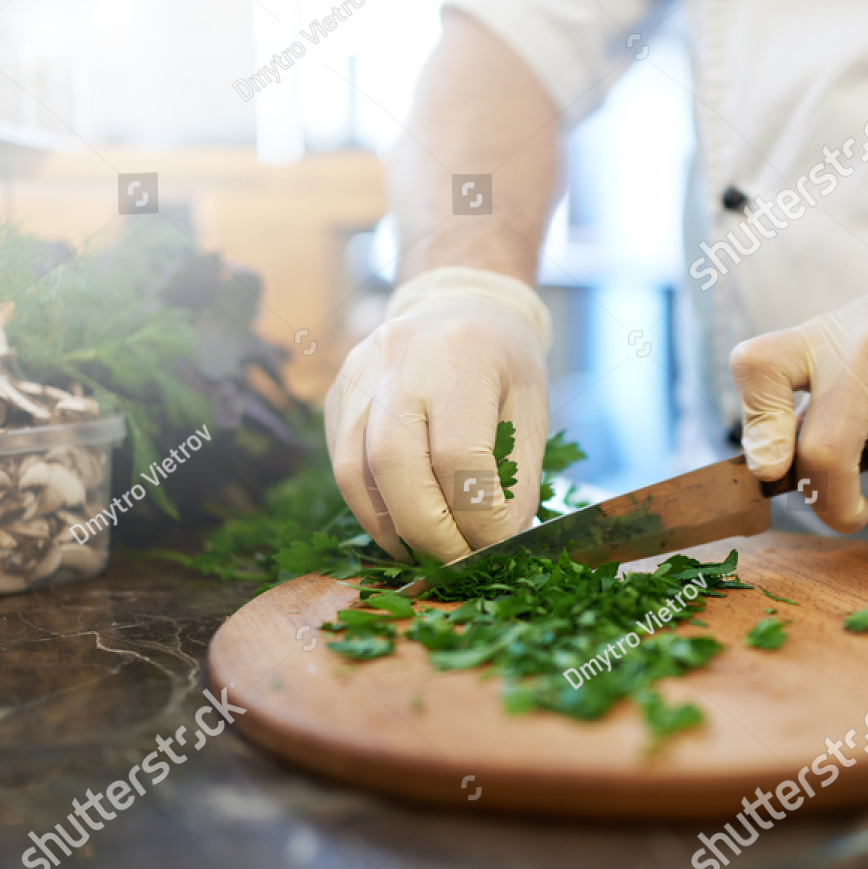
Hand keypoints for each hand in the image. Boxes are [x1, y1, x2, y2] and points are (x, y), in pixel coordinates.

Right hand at [325, 268, 550, 562]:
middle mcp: (400, 360)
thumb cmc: (503, 364)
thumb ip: (516, 478)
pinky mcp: (336, 399)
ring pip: (354, 472)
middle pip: (394, 464)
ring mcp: (358, 377)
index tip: (495, 544)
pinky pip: (342, 467)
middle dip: (427, 531)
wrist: (459, 306)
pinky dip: (371, 509)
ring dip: (390, 529)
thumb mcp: (530, 411)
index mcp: (462, 356)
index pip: (458, 454)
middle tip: (456, 563)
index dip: (476, 515)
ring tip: (425, 552)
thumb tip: (496, 542)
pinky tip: (402, 525)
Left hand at [730, 211, 867, 530]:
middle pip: (822, 453)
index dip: (756, 426)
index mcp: (821, 337)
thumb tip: (783, 471)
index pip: (759, 369)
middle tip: (846, 514)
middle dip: (831, 504)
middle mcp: (861, 350)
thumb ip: (817, 399)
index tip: (769, 467)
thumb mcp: (852, 342)